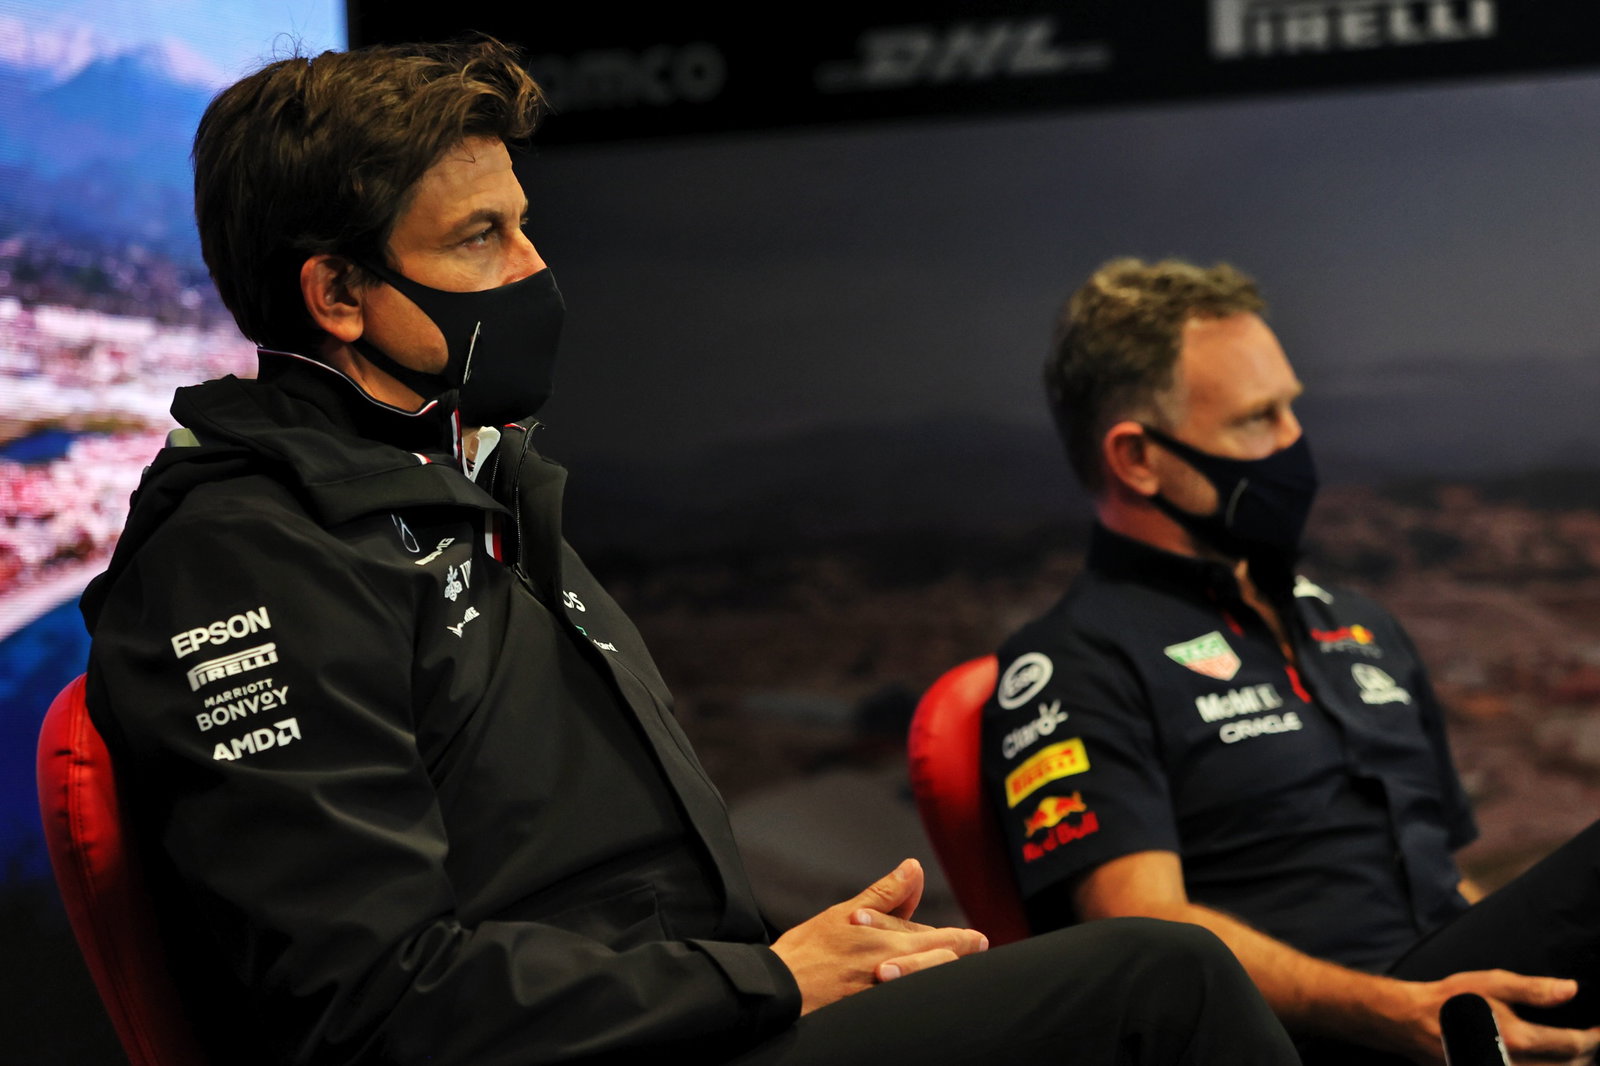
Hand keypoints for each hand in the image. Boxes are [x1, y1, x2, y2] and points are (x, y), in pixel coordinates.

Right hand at [770, 858, 988, 1014]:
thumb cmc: (808, 950)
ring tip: (959, 971)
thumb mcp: (846, 913)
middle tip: (979, 949)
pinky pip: (911, 1003)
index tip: (977, 940)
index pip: (938, 938)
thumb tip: (913, 867)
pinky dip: (922, 994)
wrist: (780, 989)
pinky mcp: (876, 1011)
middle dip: (963, 955)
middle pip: (943, 962)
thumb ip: (885, 893)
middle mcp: (895, 968)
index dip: (961, 939)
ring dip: (946, 974)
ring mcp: (887, 994)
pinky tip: (926, 995)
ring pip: (931, 983)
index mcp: (889, 941)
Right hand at [1388, 969, 1599, 1064]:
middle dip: (1587, 1054)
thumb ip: (1533, 989)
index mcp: (1517, 1039)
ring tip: (1576, 1051)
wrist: (1412, 1022)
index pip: (1574, 1045)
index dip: (1595, 1037)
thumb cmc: (1451, 999)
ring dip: (1572, 1065)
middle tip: (1591, 1037)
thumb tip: (1572, 990)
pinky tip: (1550, 1059)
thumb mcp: (1490, 983)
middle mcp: (1515, 1065)